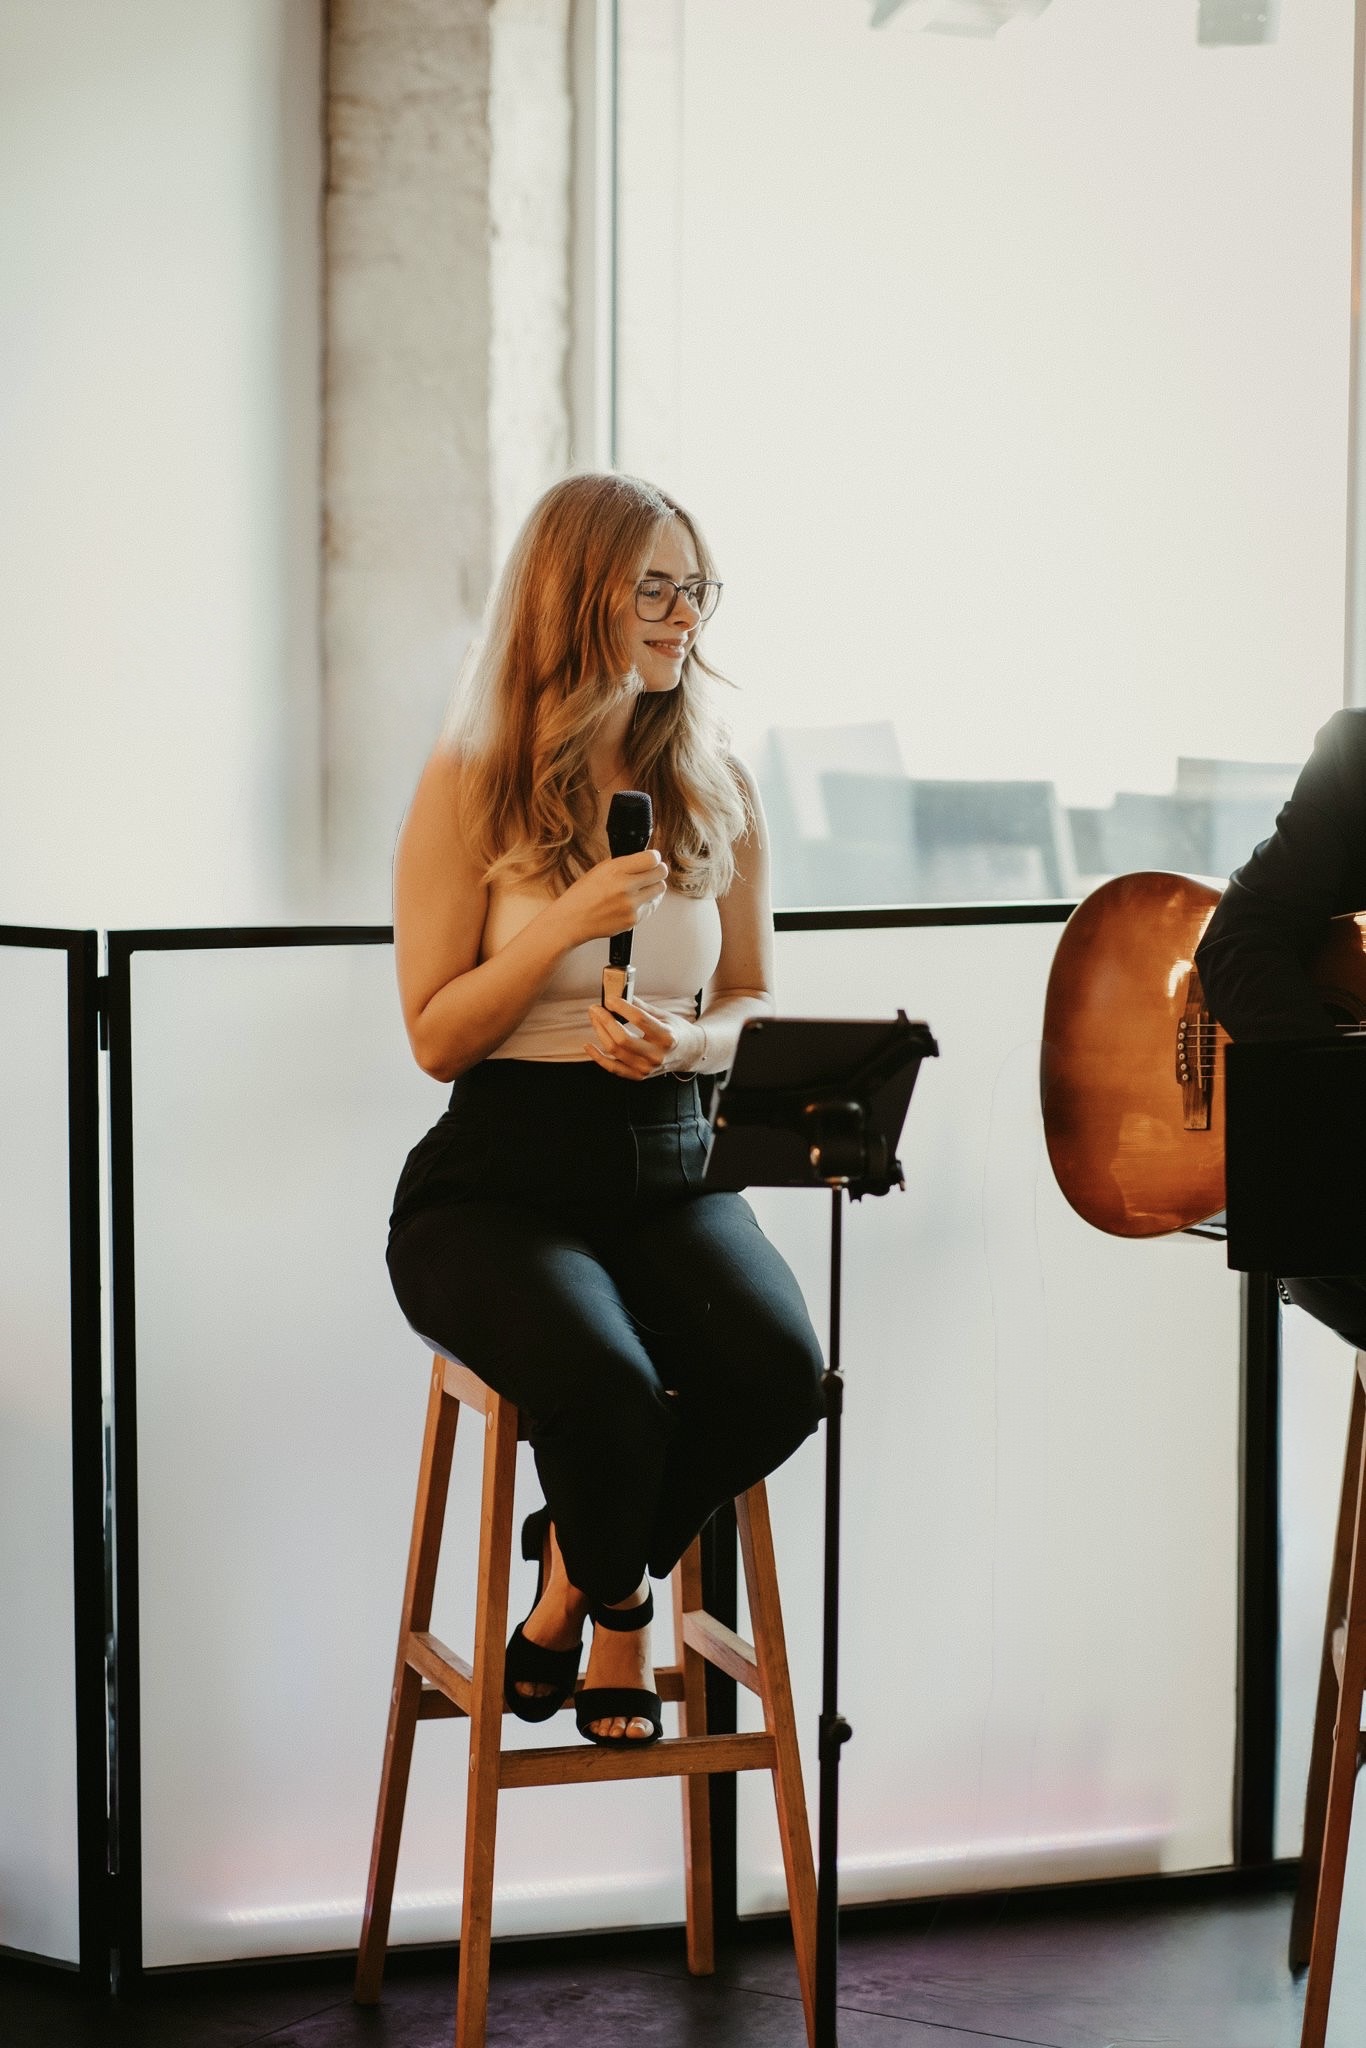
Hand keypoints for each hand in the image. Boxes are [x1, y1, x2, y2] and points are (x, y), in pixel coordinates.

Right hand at [554, 851, 668, 946]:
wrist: (572, 920)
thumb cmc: (582, 895)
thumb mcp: (600, 870)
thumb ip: (623, 864)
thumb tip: (644, 859)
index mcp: (616, 869)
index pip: (652, 858)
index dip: (654, 858)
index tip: (652, 860)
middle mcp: (625, 886)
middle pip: (661, 873)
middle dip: (658, 871)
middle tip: (652, 872)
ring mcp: (631, 905)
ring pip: (660, 889)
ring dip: (654, 887)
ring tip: (642, 888)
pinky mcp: (633, 919)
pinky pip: (651, 906)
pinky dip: (646, 903)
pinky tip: (634, 902)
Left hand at [584, 997, 705, 1080]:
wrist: (689, 1053)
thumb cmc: (676, 1031)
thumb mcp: (663, 1015)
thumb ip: (641, 1006)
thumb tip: (620, 994)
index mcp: (667, 1036)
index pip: (639, 1020)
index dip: (622, 1007)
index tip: (610, 999)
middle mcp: (657, 1055)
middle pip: (622, 1038)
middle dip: (604, 1021)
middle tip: (596, 1008)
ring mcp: (647, 1068)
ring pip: (615, 1051)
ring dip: (600, 1032)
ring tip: (595, 1019)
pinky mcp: (639, 1076)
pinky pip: (613, 1068)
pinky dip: (598, 1057)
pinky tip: (589, 1045)